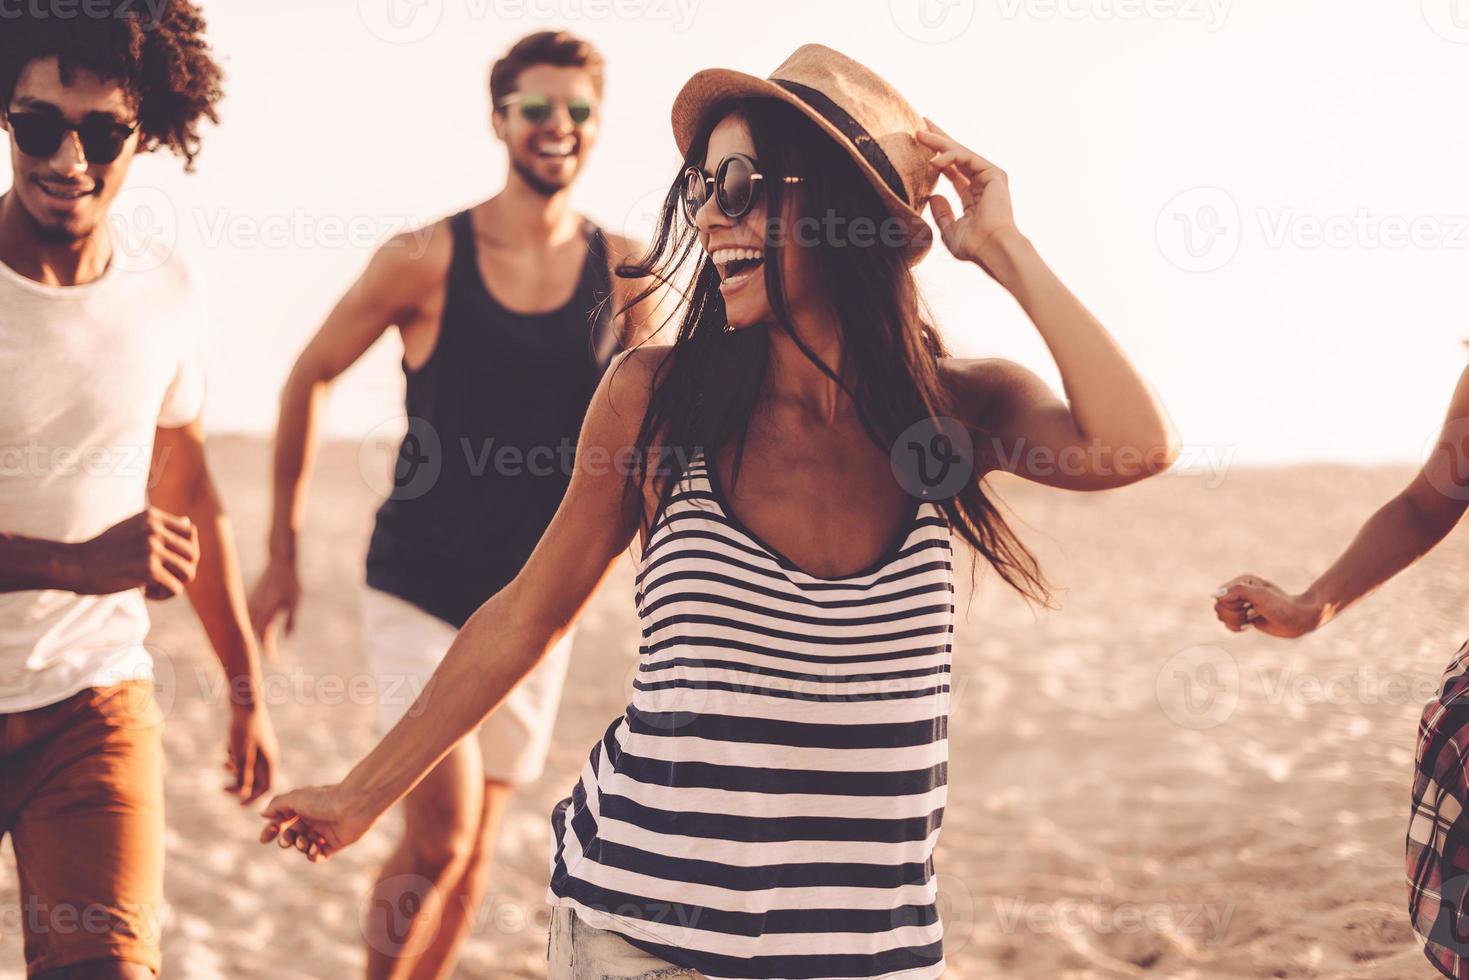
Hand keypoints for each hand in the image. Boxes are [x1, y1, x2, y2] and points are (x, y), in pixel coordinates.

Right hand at [68, 508, 198, 598]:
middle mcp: (154, 529)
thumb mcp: (131, 527)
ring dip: (174, 584)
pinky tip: (145, 592)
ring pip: (188, 573)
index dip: (186, 550)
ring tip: (155, 586)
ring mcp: (152, 548)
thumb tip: (188, 522)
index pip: (190, 532)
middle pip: (193, 554)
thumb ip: (158, 526)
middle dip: (181, 570)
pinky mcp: (148, 569)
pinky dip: (163, 595)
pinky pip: (175, 588)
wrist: (76, 564)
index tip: (168, 561)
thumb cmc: (104, 549)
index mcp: (152, 517)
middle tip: (162, 577)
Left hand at [224, 702, 277, 804]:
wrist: (245, 700)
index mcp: (269, 761)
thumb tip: (244, 795)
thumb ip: (243, 777)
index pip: (267, 788)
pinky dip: (234, 757)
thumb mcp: (241, 757)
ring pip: (248, 767)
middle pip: (257, 779)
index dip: (253, 799)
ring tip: (225, 764)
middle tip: (222, 789)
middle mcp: (267, 756)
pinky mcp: (253, 740)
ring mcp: (261, 747)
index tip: (237, 806)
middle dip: (240, 785)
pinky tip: (227, 748)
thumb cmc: (244, 729)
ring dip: (236, 770)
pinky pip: (244, 756)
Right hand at [248, 558, 300, 660]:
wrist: (280, 563)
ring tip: (267, 646)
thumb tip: (287, 638)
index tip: (274, 659)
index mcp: (267, 611)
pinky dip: (254, 626)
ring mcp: (251, 604)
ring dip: (257, 637)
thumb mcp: (295, 603)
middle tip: (273, 657)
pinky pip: (250, 618)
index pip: (265, 637)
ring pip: (251, 626)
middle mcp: (256, 609)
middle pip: (256, 634)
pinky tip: (259, 631)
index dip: (269, 650)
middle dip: (263, 646)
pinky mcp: (251, 599)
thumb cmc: (291, 583)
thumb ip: (291, 622)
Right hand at [260, 783, 374, 863]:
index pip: (282, 820)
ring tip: (304, 842)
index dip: (272, 830)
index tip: (265, 838)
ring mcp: (324, 831)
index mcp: (303, 806)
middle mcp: (313, 819)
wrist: (354, 805)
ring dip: (300, 846)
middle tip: (286, 841)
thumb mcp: (295, 798)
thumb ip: (277, 805)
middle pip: (291, 835)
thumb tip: (264, 815)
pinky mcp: (334, 843)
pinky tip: (314, 848)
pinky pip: (318, 855)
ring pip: (303, 846)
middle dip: (286, 840)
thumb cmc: (324, 799)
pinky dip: (312, 855)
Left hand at [916, 118, 1022, 277]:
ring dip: (938, 142)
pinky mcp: (993, 173)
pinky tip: (933, 161)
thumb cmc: (974, 246)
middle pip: (956, 154)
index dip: (937, 156)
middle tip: (920, 123)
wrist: (992, 249)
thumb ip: (942, 213)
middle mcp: (982, 183)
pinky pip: (966, 158)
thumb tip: (933, 196)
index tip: (920, 144)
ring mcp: (989, 177)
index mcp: (973, 196)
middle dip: (938, 138)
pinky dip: (948, 156)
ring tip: (918, 133)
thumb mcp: (950, 230)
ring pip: (959, 152)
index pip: (952, 170)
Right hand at [1212, 574, 1321, 636]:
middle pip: (1219, 608)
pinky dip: (1237, 628)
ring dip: (1237, 621)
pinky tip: (1250, 625)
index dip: (1232, 604)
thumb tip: (1215, 595)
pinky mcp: (1243, 618)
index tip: (1249, 605)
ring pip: (1222, 617)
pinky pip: (1228, 625)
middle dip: (1235, 614)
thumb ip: (1237, 591)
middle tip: (1252, 612)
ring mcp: (1240, 606)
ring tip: (1253, 618)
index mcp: (1241, 582)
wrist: (1298, 619)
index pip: (1220, 596)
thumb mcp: (1260, 595)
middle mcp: (1238, 593)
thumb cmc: (1282, 605)